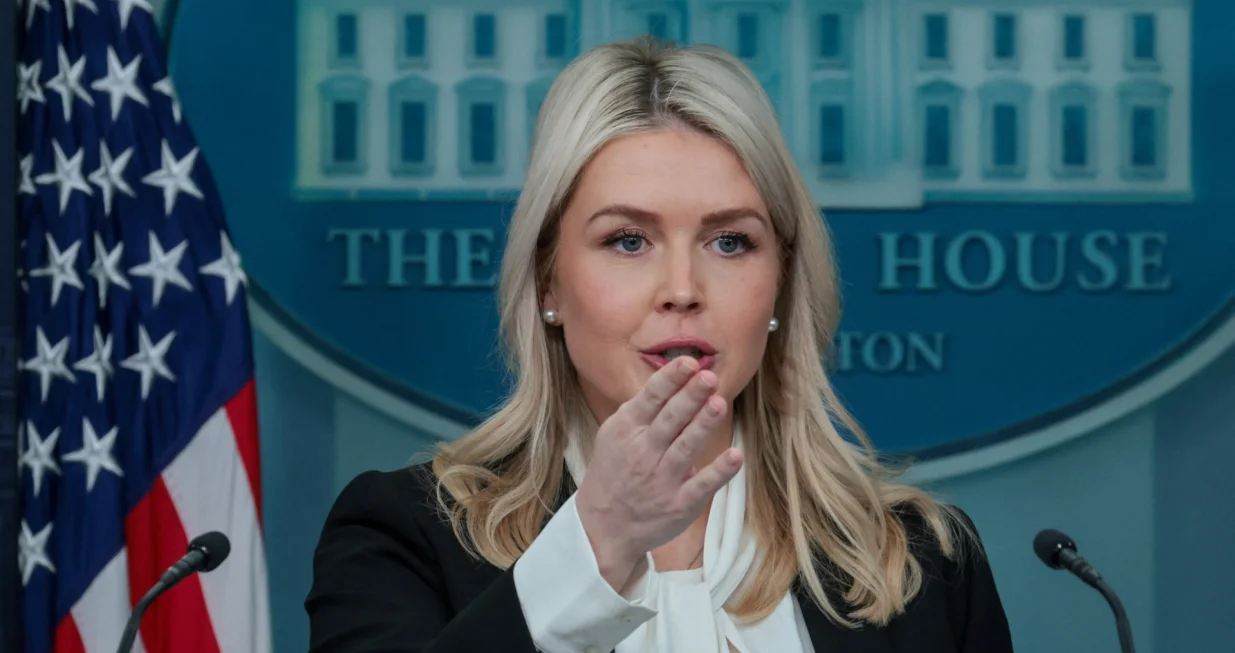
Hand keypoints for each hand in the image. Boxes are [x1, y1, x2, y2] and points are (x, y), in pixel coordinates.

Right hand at [574, 356, 742, 590]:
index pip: (651, 399)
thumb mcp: (614, 434)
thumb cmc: (613, 472)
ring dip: (703, 425)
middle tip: (708, 377)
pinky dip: (719, 471)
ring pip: (685, 448)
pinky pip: (701, 486)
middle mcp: (644, 453)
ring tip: (719, 403)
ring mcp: (662, 480)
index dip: (670, 379)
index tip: (689, 362)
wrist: (601, 526)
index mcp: (627, 430)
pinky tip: (735, 455)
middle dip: (690, 397)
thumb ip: (642, 409)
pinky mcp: (679, 504)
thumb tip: (673, 379)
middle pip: (670, 420)